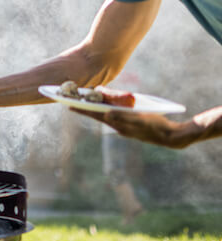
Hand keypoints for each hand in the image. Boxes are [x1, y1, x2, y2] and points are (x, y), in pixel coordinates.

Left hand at [71, 108, 195, 148]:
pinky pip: (114, 117)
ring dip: (94, 109)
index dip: (84, 109)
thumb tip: (107, 114)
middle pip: (97, 115)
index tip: (70, 105)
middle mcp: (119, 126)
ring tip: (83, 103)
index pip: (97, 115)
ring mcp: (123, 127)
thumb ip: (124, 117)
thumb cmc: (157, 125)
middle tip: (69, 103)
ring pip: (105, 116)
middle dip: (84, 109)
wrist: (170, 137)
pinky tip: (104, 107)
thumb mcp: (141, 119)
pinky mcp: (129, 127)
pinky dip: (106, 111)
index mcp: (119, 124)